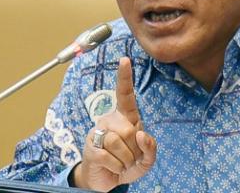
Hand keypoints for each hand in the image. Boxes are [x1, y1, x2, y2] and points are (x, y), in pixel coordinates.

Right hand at [73, 57, 156, 191]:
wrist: (107, 182)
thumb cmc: (127, 164)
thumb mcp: (146, 159)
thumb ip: (150, 147)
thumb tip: (141, 134)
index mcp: (125, 118)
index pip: (125, 94)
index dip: (125, 77)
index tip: (125, 59)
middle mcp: (109, 120)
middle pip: (129, 129)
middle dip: (135, 150)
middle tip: (131, 157)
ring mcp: (97, 133)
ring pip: (119, 142)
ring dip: (126, 160)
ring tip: (122, 163)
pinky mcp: (90, 147)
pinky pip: (109, 157)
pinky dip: (117, 167)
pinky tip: (112, 167)